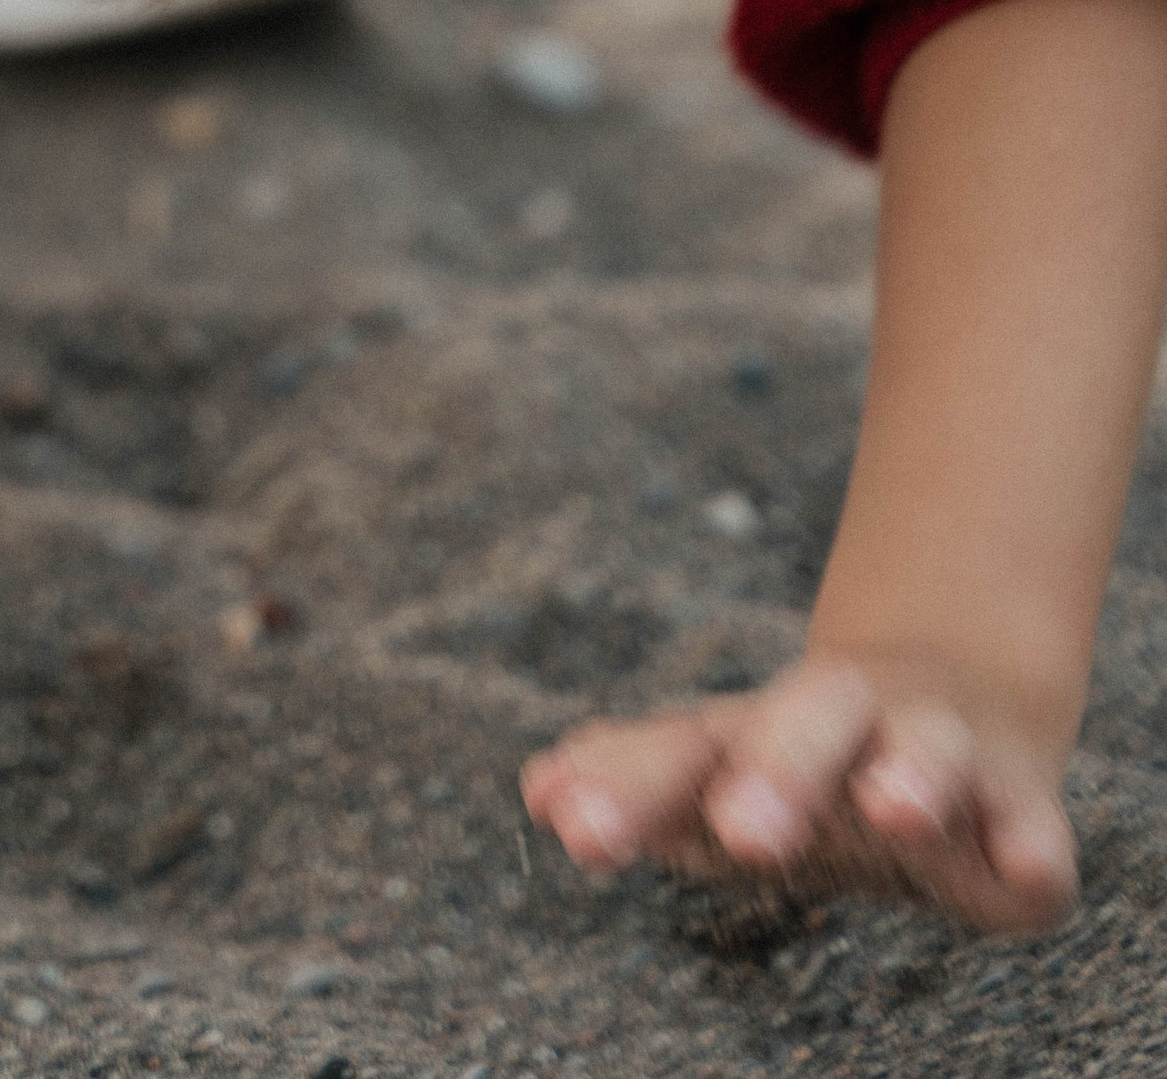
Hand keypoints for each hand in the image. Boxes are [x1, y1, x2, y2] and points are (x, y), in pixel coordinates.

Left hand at [520, 648, 1077, 933]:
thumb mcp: (724, 770)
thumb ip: (640, 783)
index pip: (683, 747)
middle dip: (777, 770)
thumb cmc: (808, 760)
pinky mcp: (1020, 805)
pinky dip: (1029, 846)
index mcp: (753, 730)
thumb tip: (537, 792)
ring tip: (890, 805)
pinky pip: (1032, 828)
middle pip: (809, 718)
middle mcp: (843, 724)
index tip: (564, 817)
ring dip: (909, 772)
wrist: (950, 700)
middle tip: (741, 832)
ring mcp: (936, 752)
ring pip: (926, 747)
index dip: (627, 783)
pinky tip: (1022, 868)